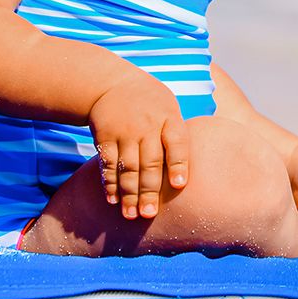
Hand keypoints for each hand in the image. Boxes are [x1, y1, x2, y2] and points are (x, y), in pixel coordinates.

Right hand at [87, 75, 190, 220]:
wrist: (113, 84)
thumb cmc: (151, 103)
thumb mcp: (170, 108)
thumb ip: (178, 136)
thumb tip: (193, 173)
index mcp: (169, 117)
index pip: (177, 142)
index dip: (178, 164)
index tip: (179, 185)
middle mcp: (147, 125)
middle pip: (150, 161)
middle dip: (149, 190)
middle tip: (149, 214)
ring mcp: (125, 131)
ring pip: (128, 167)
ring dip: (129, 193)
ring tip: (132, 214)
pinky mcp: (105, 136)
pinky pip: (108, 163)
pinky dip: (110, 183)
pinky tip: (113, 200)